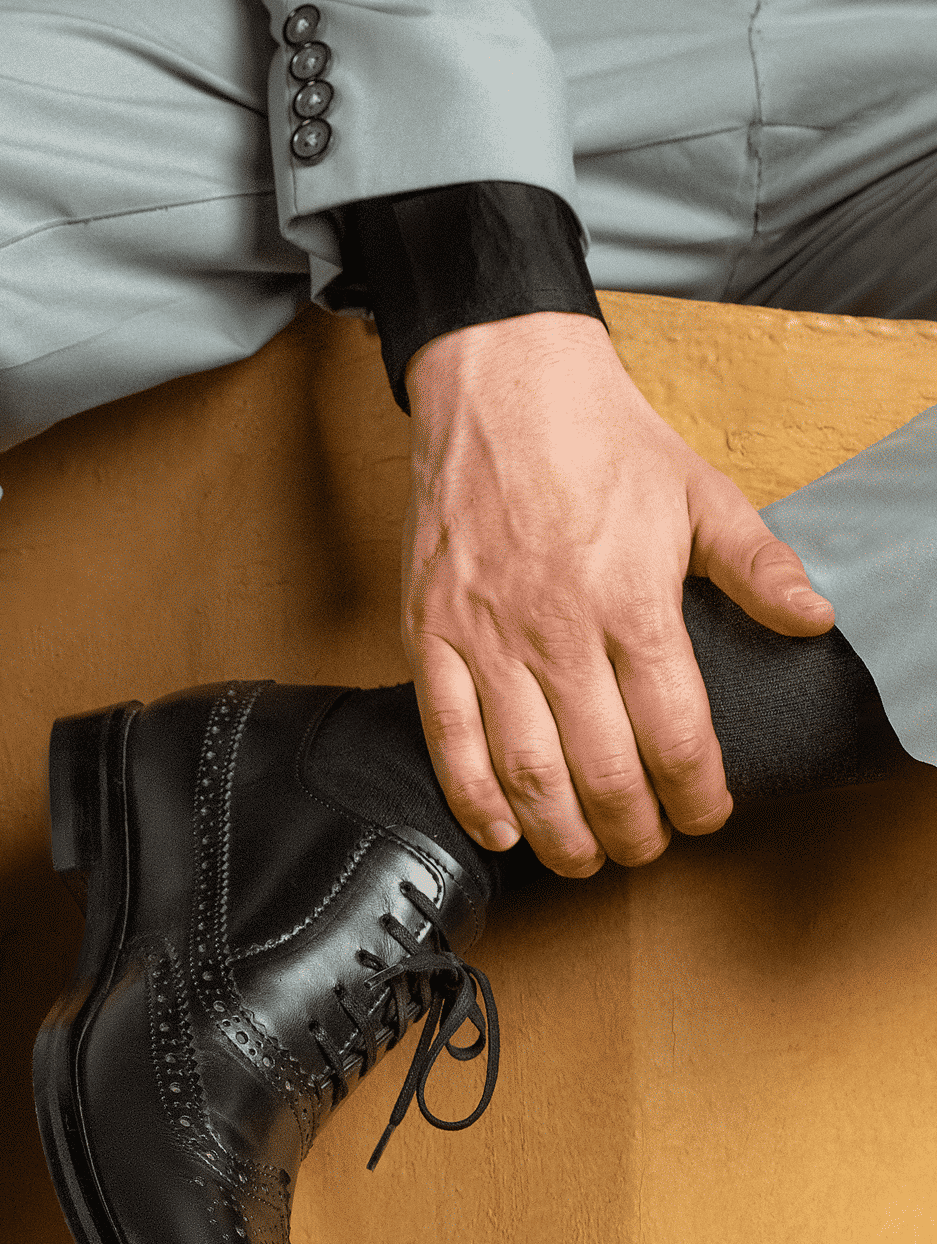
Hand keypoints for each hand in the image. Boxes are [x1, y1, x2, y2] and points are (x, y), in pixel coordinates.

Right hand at [401, 311, 834, 876]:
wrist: (500, 385)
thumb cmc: (598, 438)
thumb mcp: (698, 492)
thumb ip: (756, 564)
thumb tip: (813, 618)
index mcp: (632, 601)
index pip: (676, 732)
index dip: (696, 794)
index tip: (707, 816)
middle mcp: (559, 632)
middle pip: (602, 772)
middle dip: (631, 831)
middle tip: (644, 849)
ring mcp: (489, 640)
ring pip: (526, 772)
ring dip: (558, 834)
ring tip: (582, 855)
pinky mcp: (434, 638)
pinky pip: (449, 741)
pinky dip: (475, 800)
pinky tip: (501, 830)